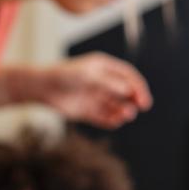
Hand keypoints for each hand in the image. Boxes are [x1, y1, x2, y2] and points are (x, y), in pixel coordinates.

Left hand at [35, 53, 151, 127]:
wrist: (44, 88)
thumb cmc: (66, 76)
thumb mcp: (89, 76)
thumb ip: (109, 83)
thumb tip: (130, 91)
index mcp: (105, 68)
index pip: (128, 77)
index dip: (138, 88)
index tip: (144, 100)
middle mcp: (103, 83)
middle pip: (125, 92)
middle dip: (134, 100)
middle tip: (139, 108)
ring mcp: (96, 97)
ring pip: (116, 106)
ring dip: (124, 111)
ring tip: (126, 115)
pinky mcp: (89, 112)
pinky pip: (104, 118)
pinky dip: (111, 121)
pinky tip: (115, 122)